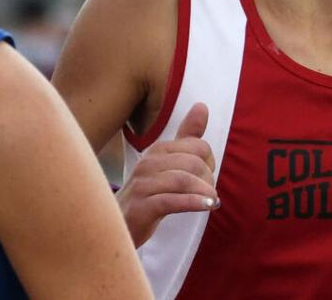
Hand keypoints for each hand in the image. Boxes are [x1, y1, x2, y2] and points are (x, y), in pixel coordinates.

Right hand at [118, 103, 219, 246]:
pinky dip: (194, 202)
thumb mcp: (169, 163)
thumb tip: (201, 105)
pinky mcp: (140, 207)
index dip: (210, 163)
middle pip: (193, 163)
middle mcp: (148, 163)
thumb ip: (188, 137)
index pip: (199, 147)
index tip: (206, 178)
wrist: (120, 225)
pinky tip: (207, 206)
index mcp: (158, 150)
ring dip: (204, 192)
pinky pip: (173, 201)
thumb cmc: (149, 193)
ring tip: (211, 202)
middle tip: (209, 194)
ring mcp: (142, 184)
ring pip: (184, 180)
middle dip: (208, 180)